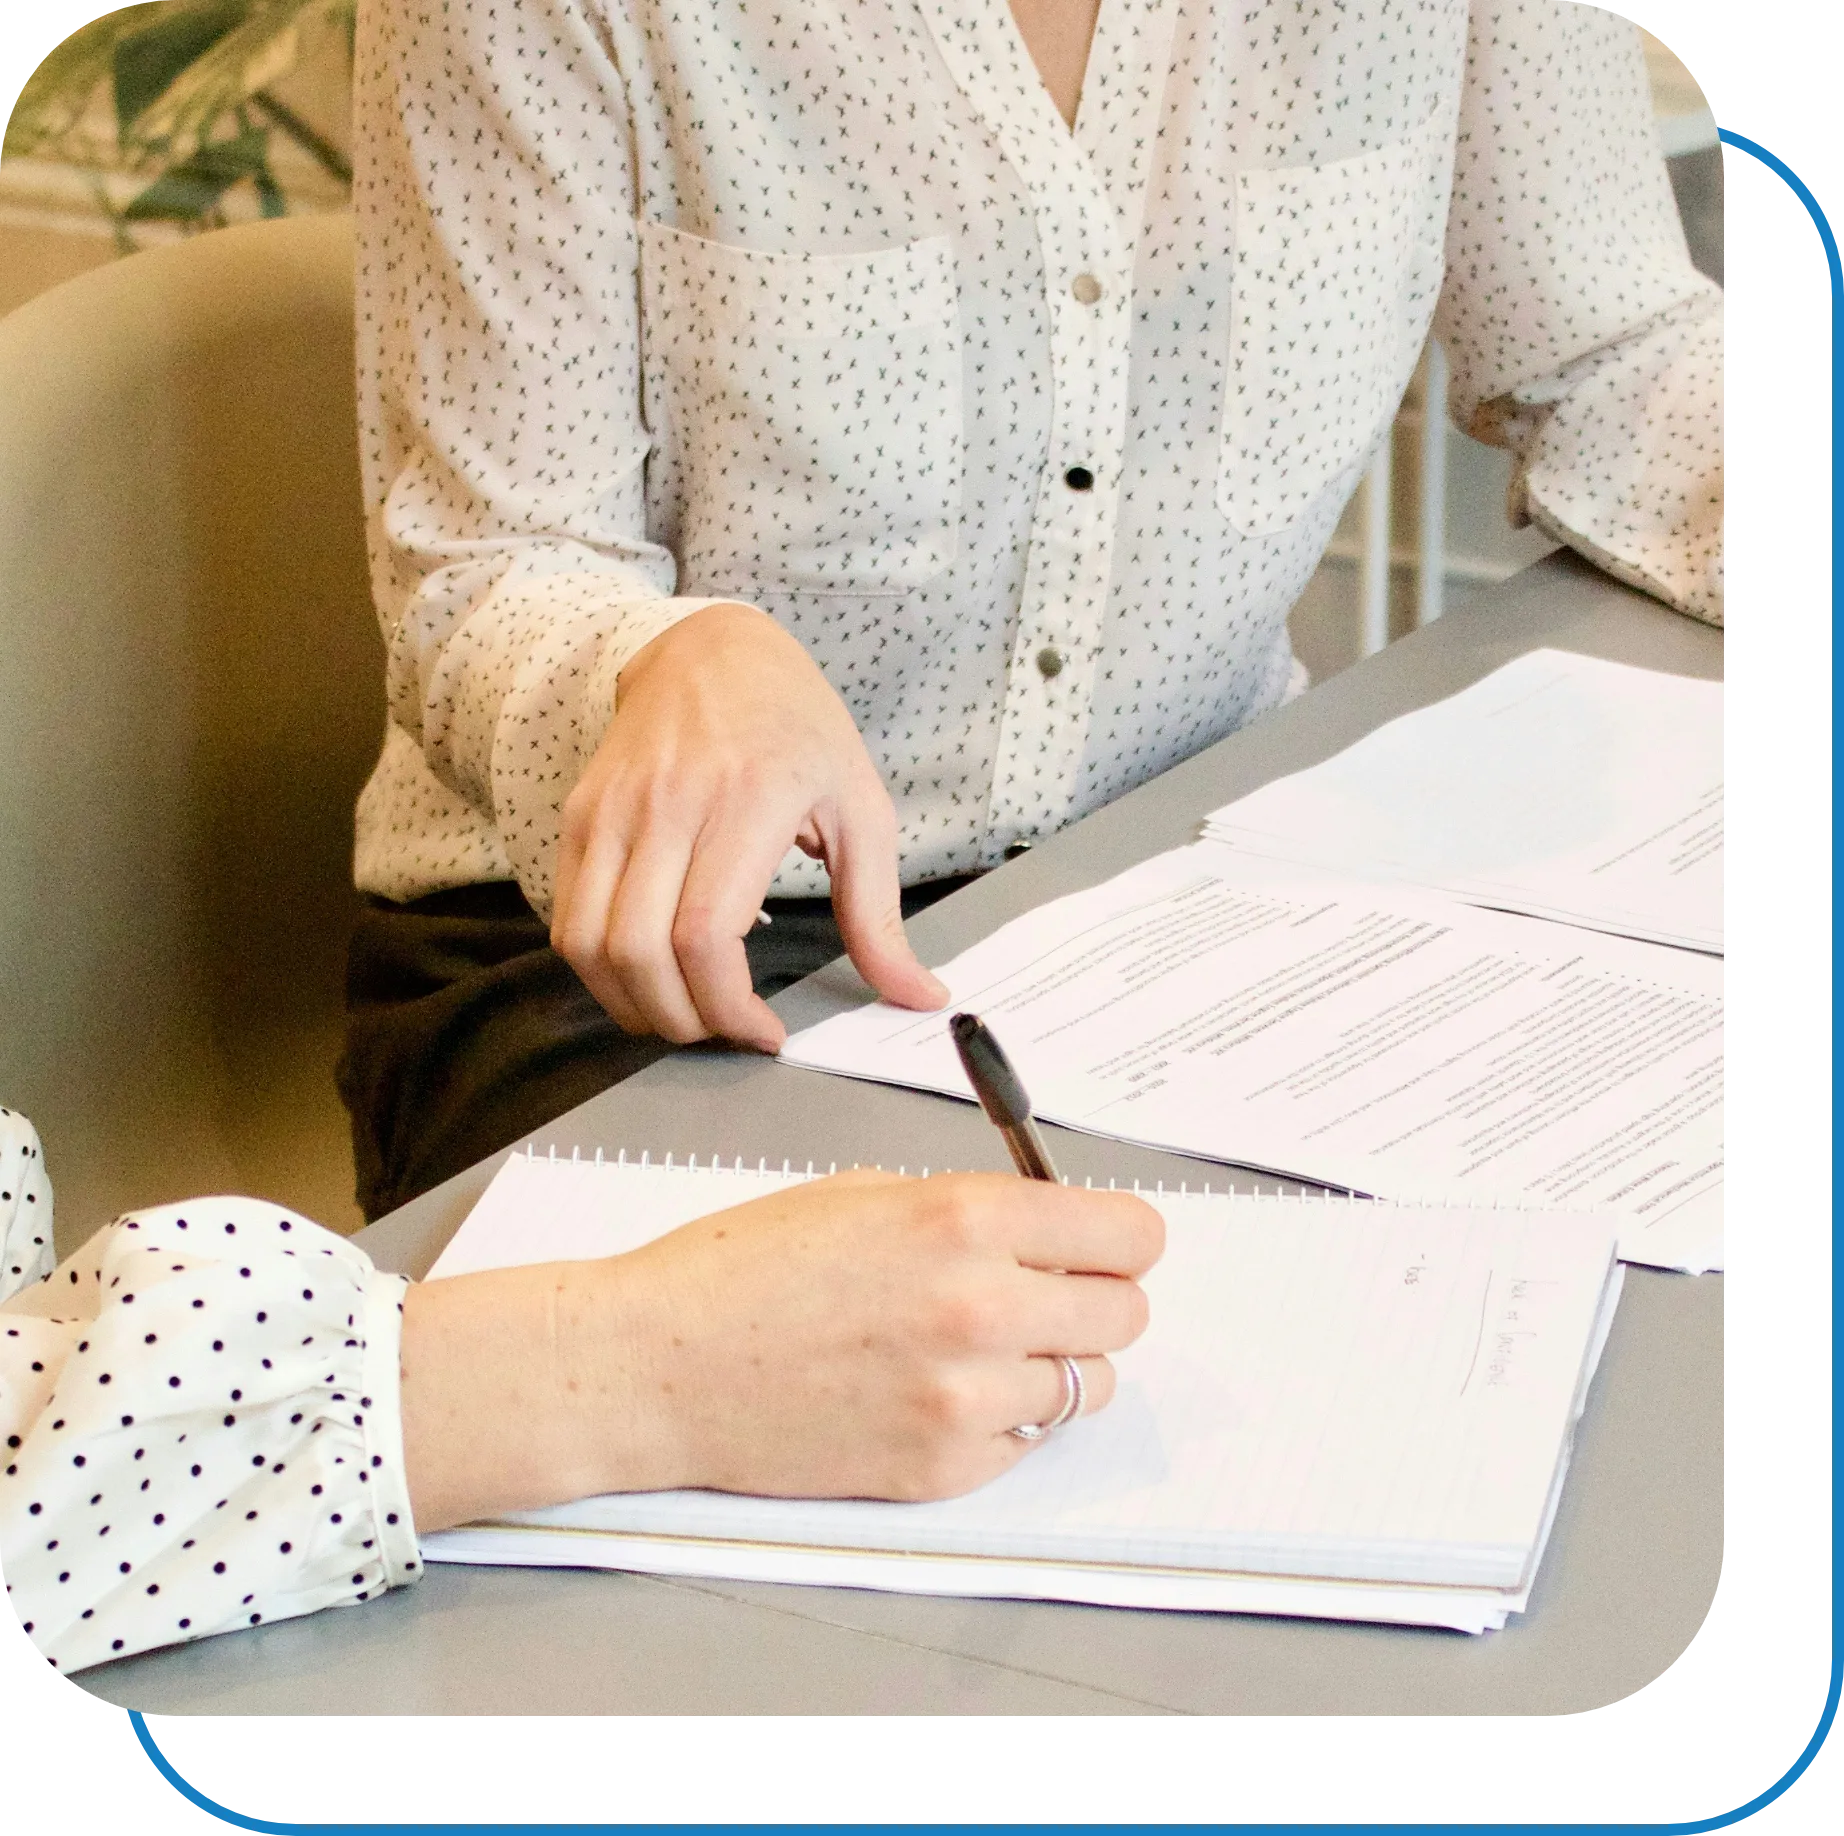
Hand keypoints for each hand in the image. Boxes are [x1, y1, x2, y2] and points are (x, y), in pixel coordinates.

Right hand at [400, 1171, 1163, 1529]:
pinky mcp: (943, 1469)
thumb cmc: (742, 1269)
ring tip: (979, 1348)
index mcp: (964, 1218)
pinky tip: (935, 1391)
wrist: (659, 1364)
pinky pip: (1025, 1443)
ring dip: (1051, 1363)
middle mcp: (982, 1307)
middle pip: (1126, 1313)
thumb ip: (972, 1210)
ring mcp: (965, 1399)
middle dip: (1092, 1297)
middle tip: (1044, 1292)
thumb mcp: (867, 1193)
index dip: (1120, 1237)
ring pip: (1086, 1386)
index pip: (1130, 1234)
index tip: (1105, 1243)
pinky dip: (1000, 1420)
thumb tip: (1051, 1228)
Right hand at [551, 603, 947, 1050]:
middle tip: (724, 1031)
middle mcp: (668, 804)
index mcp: (748, 800)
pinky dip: (600, 969)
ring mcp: (612, 810)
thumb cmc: (796, 728)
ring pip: (589, 945)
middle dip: (682, 1021)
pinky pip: (568, 919)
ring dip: (632, 1005)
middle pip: (640, 952)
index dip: (728, 1007)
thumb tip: (919, 996)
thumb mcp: (861, 809)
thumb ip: (880, 915)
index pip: (706, 934)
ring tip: (684, 1013)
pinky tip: (648, 975)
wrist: (712, 650)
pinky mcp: (580, 816)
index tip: (764, 1032)